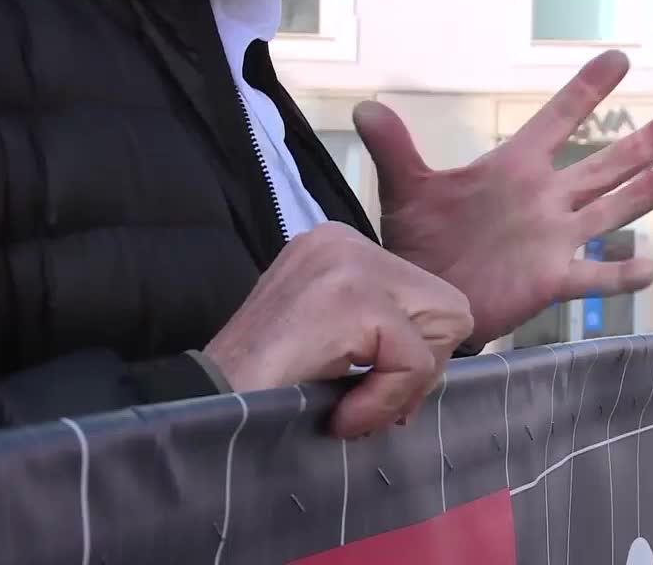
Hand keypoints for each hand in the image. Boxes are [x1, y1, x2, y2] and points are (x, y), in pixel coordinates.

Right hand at [203, 222, 472, 437]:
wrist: (205, 405)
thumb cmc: (263, 385)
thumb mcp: (330, 340)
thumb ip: (379, 332)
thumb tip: (436, 358)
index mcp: (338, 245)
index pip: (429, 295)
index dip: (413, 353)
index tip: (368, 386)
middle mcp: (343, 239)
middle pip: (447, 306)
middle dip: (418, 366)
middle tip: (364, 398)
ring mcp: (348, 262)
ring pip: (444, 328)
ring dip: (404, 385)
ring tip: (348, 404)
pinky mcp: (353, 297)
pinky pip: (414, 361)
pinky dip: (386, 400)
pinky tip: (341, 414)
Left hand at [354, 50, 652, 345]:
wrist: (422, 292)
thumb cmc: (418, 239)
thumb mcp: (406, 189)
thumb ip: (395, 148)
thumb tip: (365, 106)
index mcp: (513, 169)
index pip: (556, 121)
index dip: (586, 92)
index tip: (618, 60)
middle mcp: (543, 199)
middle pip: (602, 165)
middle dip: (641, 142)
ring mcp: (552, 239)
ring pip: (608, 210)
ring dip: (645, 193)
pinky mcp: (550, 279)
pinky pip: (591, 276)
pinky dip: (618, 274)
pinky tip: (649, 267)